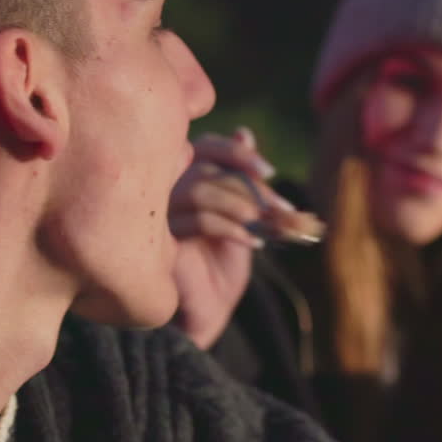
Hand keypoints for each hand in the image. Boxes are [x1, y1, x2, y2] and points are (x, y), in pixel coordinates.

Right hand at [170, 127, 294, 348]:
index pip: (207, 146)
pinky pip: (197, 220)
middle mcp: (165, 189)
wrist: (210, 308)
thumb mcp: (245, 215)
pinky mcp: (158, 242)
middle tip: (282, 209)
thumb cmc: (224, 261)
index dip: (238, 153)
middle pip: (208, 167)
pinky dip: (231, 228)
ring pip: (201, 190)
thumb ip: (244, 177)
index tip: (270, 172)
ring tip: (266, 226)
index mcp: (184, 176)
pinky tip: (251, 243)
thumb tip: (244, 132)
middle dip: (251, 188)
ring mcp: (158, 214)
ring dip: (242, 206)